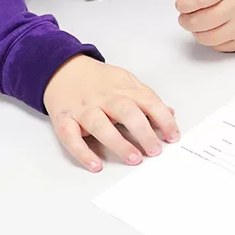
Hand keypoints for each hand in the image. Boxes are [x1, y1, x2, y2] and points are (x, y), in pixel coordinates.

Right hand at [43, 55, 178, 171]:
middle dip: (143, 132)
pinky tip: (96, 165)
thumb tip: (170, 112)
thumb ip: (146, 97)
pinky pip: (71, 138)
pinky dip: (82, 152)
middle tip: (155, 150)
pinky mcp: (64, 120)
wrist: (61, 69)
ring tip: (134, 158)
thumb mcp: (125, 81)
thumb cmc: (97, 80)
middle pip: (126, 112)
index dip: (163, 119)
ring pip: (100, 125)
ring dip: (118, 143)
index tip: (173, 136)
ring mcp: (83, 109)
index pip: (148, 101)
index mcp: (123, 88)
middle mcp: (104, 98)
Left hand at [161, 0, 234, 51]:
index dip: (184, 3)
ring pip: (206, 38)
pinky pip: (216, 46)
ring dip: (196, 31)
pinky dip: (210, 39)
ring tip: (199, 22)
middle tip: (187, 14)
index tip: (182, 3)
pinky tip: (213, 28)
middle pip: (200, 21)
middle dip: (186, 19)